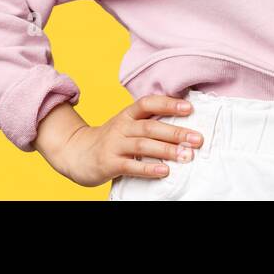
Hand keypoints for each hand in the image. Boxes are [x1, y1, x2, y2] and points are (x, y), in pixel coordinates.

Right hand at [53, 94, 203, 187]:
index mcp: (127, 114)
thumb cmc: (110, 140)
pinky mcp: (108, 163)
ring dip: (167, 150)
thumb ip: (147, 122)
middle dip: (176, 132)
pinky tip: (164, 171)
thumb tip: (182, 123)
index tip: (190, 108)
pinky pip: (130, 165)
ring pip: (143, 144)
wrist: (75, 153)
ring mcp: (114, 145)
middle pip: (150, 126)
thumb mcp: (125, 124)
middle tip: (198, 139)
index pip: (148, 103)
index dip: (169, 103)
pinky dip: (148, 168)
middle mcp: (121, 127)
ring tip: (187, 155)